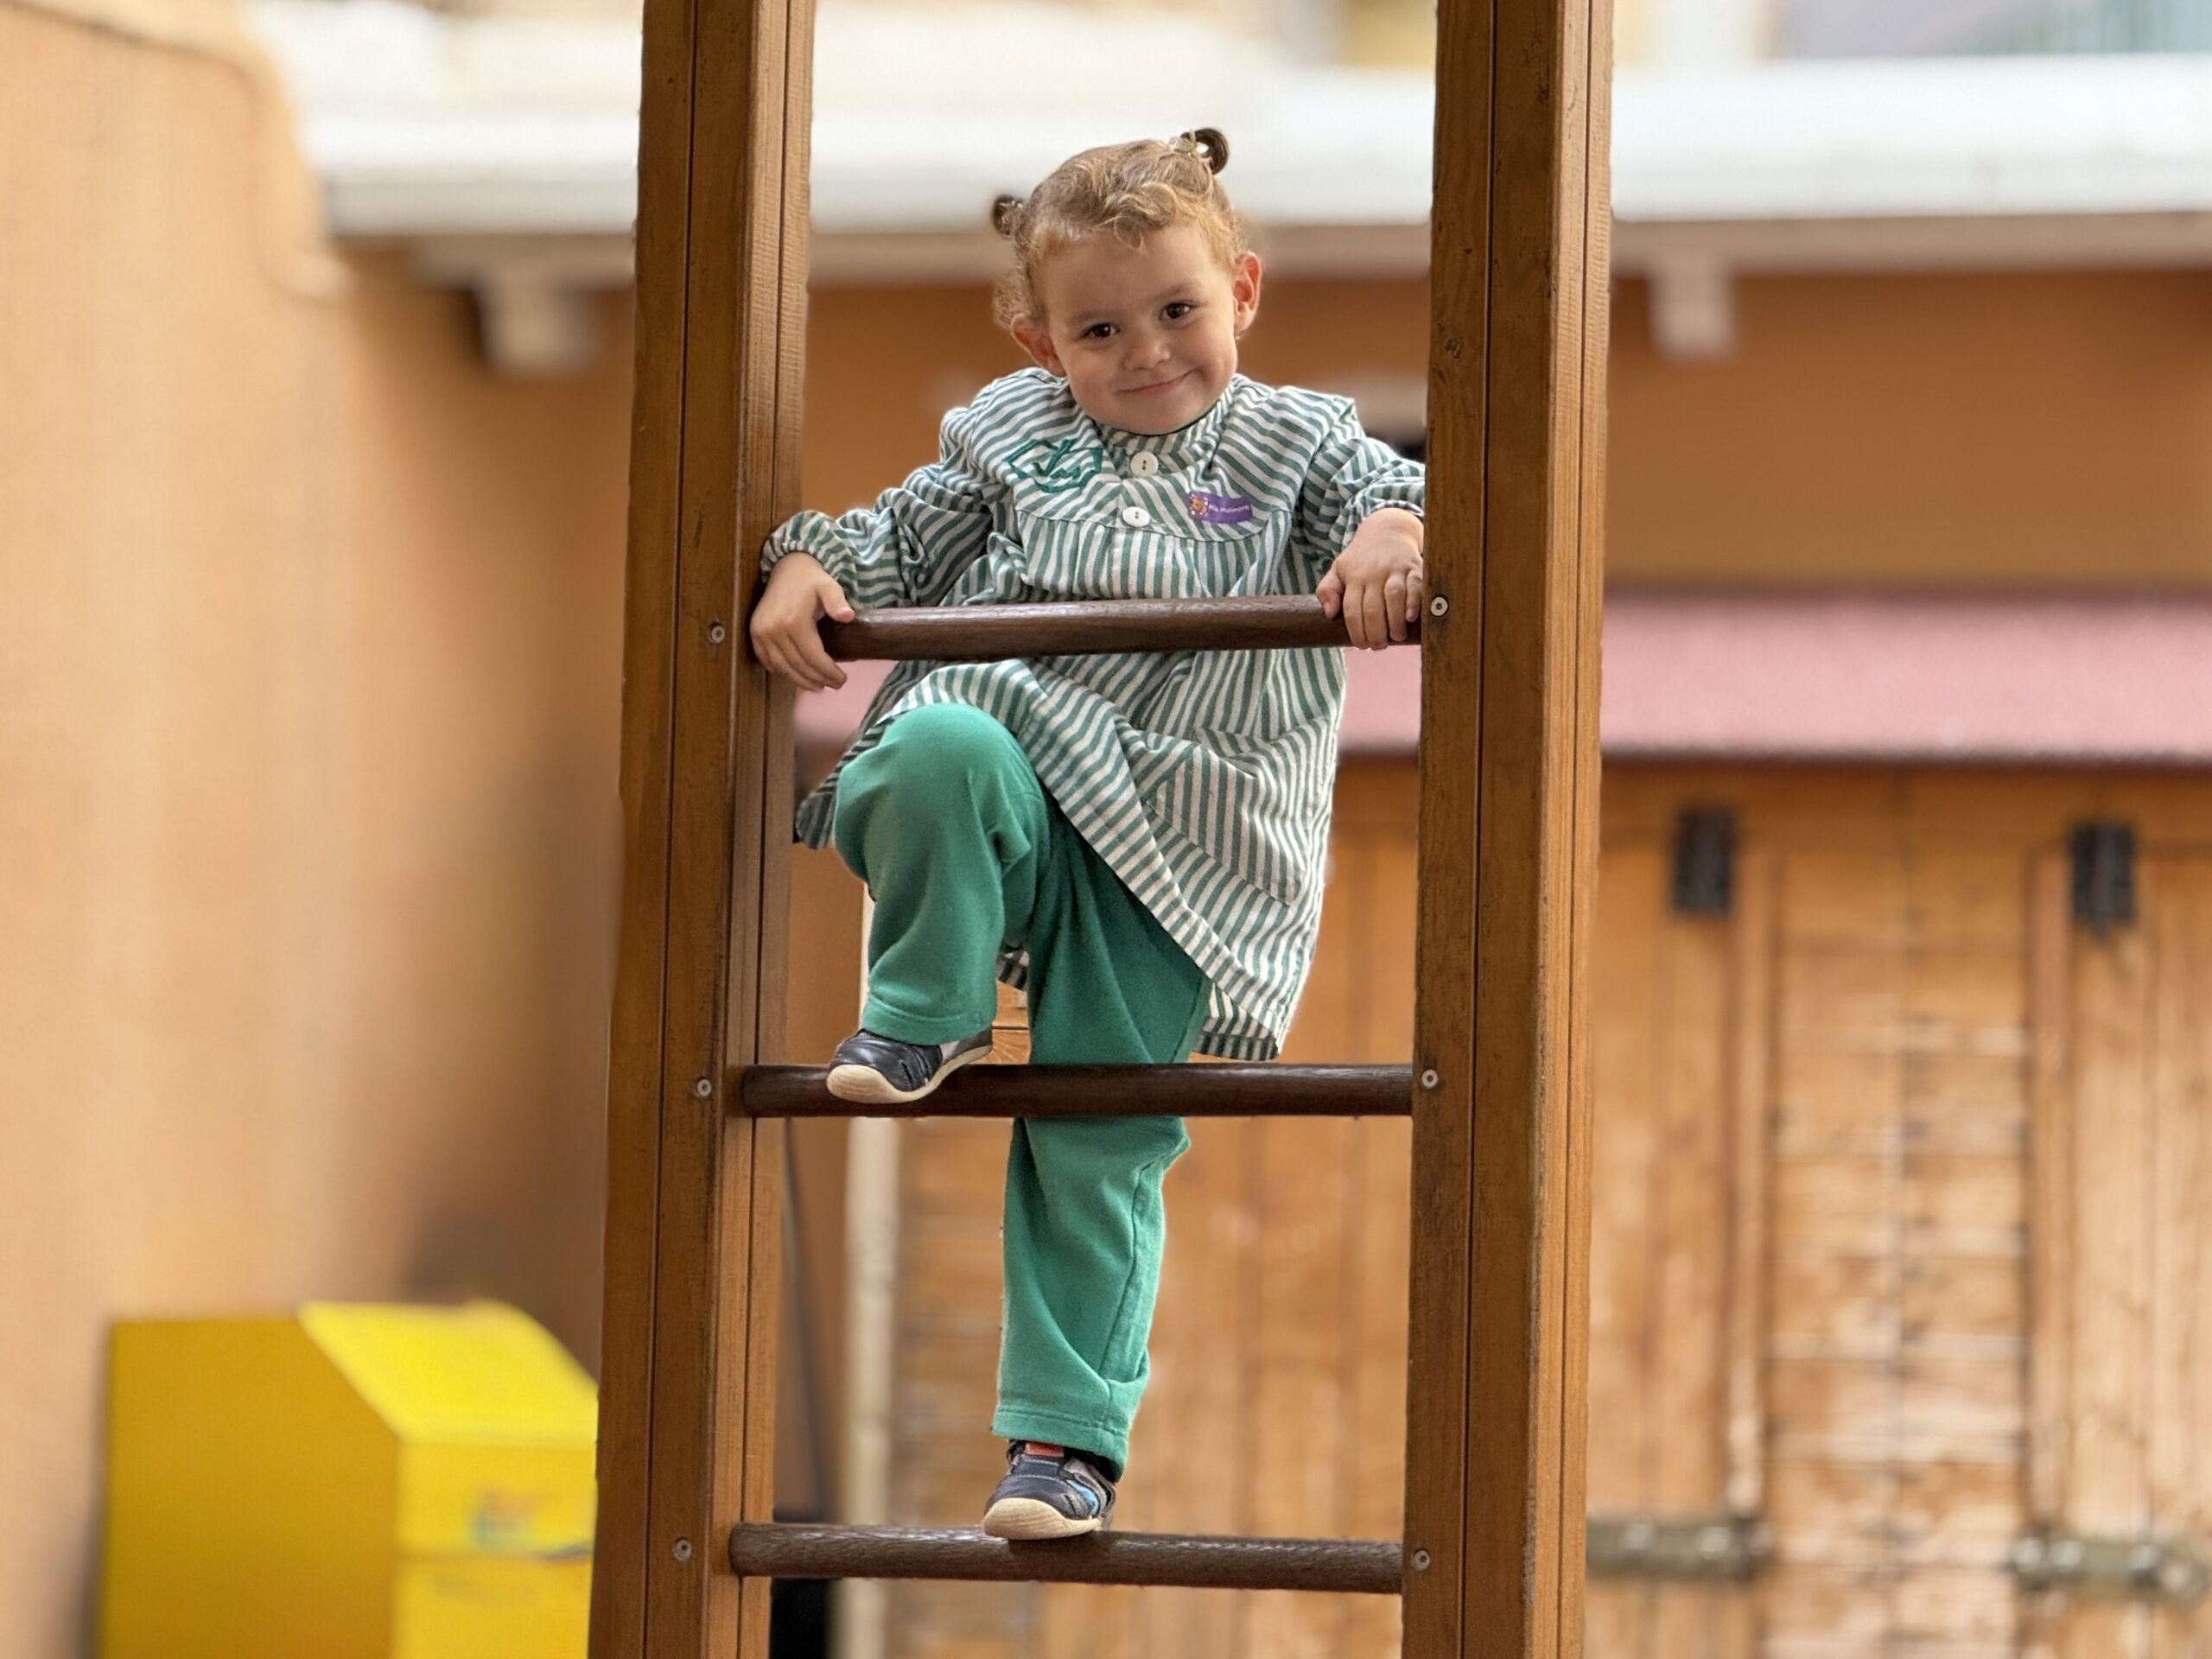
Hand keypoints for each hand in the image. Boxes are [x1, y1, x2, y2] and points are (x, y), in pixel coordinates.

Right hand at [750, 552, 854, 689]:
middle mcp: (774, 630)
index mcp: (793, 621)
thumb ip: (837, 601)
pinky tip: (795, 676)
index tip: (842, 680)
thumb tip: (847, 616)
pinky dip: (782, 672)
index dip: (828, 672)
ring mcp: (761, 633)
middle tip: (833, 686)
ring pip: (782, 668)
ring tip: (817, 686)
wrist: (786, 568)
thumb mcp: (829, 586)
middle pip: (798, 666)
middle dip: (817, 679)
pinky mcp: (755, 634)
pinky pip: (767, 661)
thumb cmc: (812, 580)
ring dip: (800, 681)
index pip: (813, 658)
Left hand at [1316, 508, 1423, 649]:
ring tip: (1395, 637)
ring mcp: (1395, 569)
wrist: (1388, 530)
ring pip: (1394, 598)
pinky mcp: (1415, 568)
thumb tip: (1329, 614)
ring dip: (1395, 623)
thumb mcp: (1338, 569)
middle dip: (1375, 634)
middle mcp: (1374, 573)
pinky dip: (1413, 604)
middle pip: (1373, 609)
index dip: (1357, 633)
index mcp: (1354, 576)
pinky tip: (1410, 619)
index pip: (1352, 610)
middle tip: (1378, 645)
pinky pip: (1415, 587)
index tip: (1361, 645)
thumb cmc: (1361, 558)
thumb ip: (1327, 590)